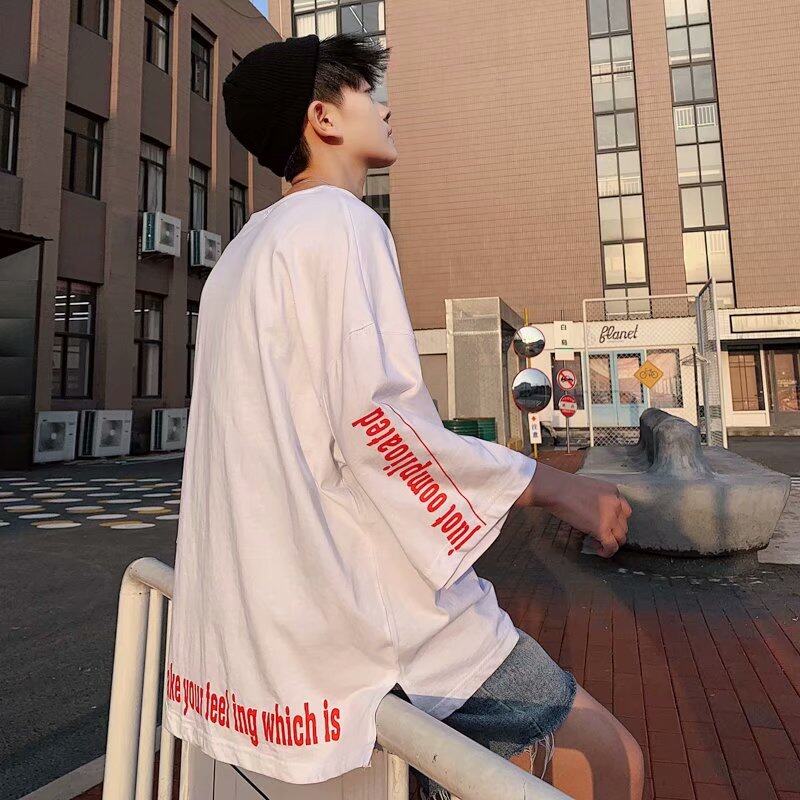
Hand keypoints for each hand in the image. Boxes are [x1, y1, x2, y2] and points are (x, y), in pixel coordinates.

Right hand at [515, 463, 631, 556]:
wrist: (557, 489)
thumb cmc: (564, 486)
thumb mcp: (588, 488)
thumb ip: (597, 499)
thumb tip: (592, 511)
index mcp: (613, 492)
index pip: (624, 510)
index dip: (616, 520)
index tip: (606, 523)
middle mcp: (617, 504)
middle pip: (624, 525)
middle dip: (614, 532)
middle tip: (600, 534)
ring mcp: (611, 517)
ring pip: (621, 537)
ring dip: (612, 542)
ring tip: (597, 542)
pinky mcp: (602, 529)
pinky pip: (611, 546)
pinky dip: (607, 552)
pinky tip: (598, 550)